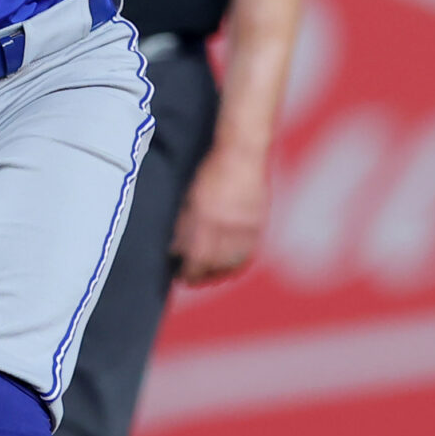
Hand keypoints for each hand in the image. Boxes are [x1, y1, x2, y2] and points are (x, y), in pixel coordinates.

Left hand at [172, 144, 270, 284]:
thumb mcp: (189, 199)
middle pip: (213, 265)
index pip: (196, 259)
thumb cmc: (210, 172)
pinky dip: (237, 264)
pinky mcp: (259, 225)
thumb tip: (175, 249)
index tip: (180, 276)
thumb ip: (183, 226)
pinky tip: (229, 265)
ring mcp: (245, 227)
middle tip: (192, 280)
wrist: (242, 155)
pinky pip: (248, 253)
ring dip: (219, 273)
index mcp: (205, 220)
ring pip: (232, 263)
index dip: (188, 273)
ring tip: (209, 275)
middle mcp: (226, 227)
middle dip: (201, 276)